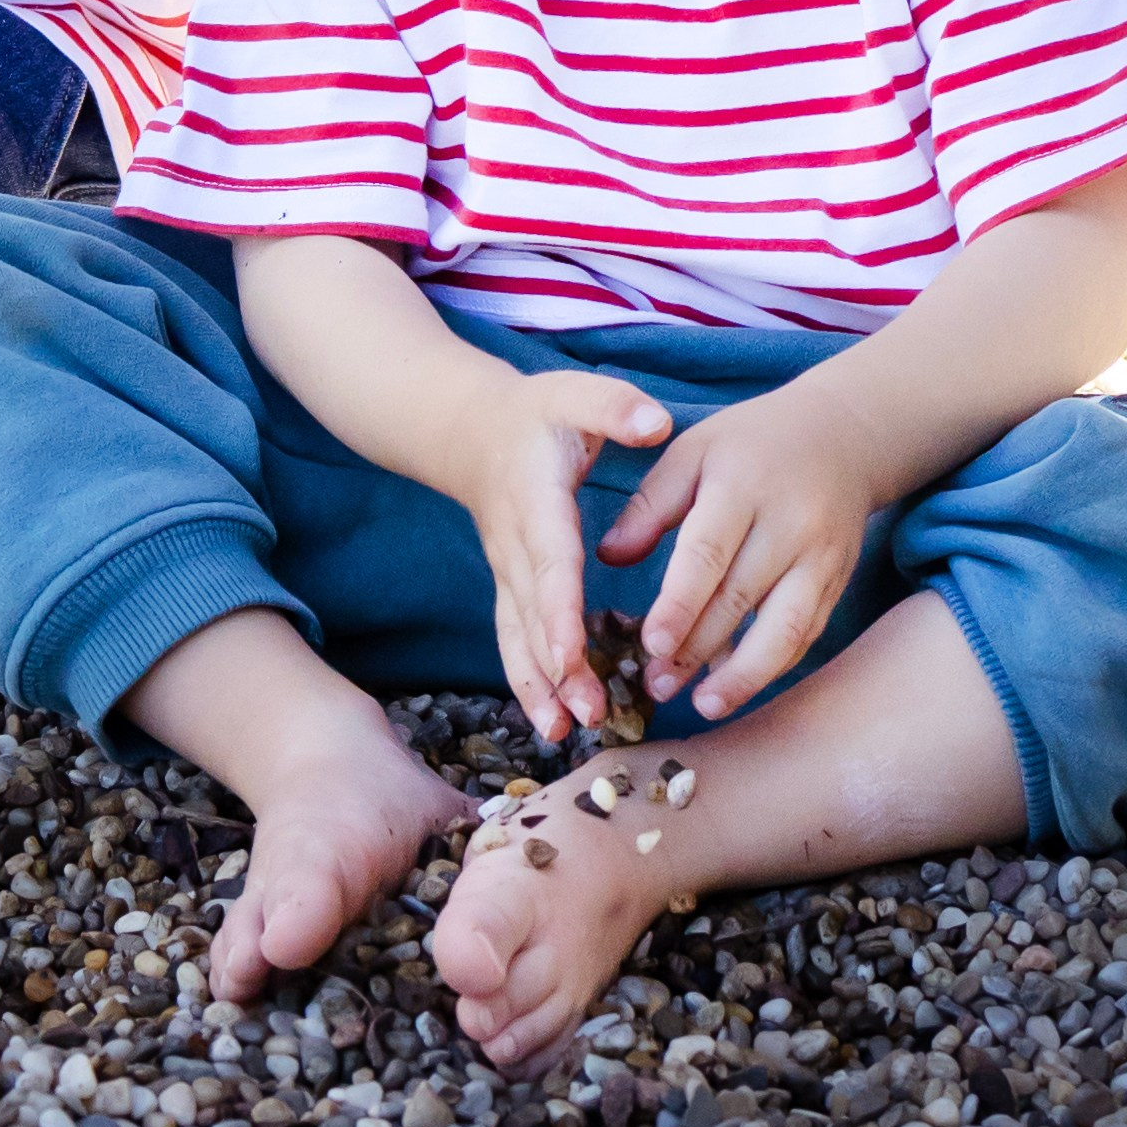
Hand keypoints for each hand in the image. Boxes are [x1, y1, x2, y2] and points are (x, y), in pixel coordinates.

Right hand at [464, 371, 672, 741]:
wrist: (470, 432)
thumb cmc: (535, 414)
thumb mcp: (573, 394)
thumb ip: (614, 406)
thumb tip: (657, 423)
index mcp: (536, 501)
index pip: (549, 562)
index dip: (558, 609)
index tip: (571, 652)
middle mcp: (515, 546)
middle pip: (532, 615)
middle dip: (555, 667)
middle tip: (586, 713)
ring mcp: (508, 574)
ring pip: (517, 637)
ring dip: (539, 686)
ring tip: (564, 731)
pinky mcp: (511, 591)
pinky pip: (515, 642)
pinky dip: (530, 685)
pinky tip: (552, 724)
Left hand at [598, 386, 886, 720]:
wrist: (840, 435)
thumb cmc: (748, 444)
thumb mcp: (691, 451)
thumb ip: (649, 504)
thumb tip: (608, 557)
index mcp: (741, 484)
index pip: (707, 553)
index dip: (679, 604)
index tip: (650, 644)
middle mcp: (788, 523)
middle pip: (741, 598)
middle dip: (698, 649)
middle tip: (657, 686)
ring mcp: (821, 555)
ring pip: (785, 627)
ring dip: (744, 674)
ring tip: (704, 703)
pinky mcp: (838, 579)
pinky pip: (807, 632)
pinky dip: (774, 663)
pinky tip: (738, 683)